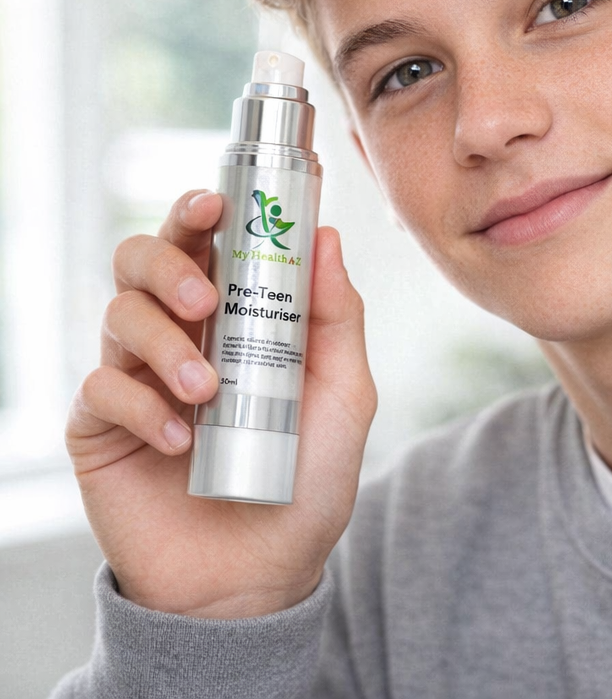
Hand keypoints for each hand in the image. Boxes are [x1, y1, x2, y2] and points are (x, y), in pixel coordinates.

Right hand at [66, 189, 375, 617]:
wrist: (258, 576)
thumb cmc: (306, 479)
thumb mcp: (344, 394)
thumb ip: (338, 317)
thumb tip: (327, 237)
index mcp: (234, 316)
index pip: (205, 243)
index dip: (201, 212)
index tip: (216, 201)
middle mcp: (179, 334)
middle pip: (144, 259)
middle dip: (170, 264)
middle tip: (205, 299)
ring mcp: (137, 377)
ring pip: (118, 314)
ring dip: (164, 343)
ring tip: (207, 391)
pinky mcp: (100, 427)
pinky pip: (101, 388)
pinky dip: (142, 406)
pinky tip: (180, 441)